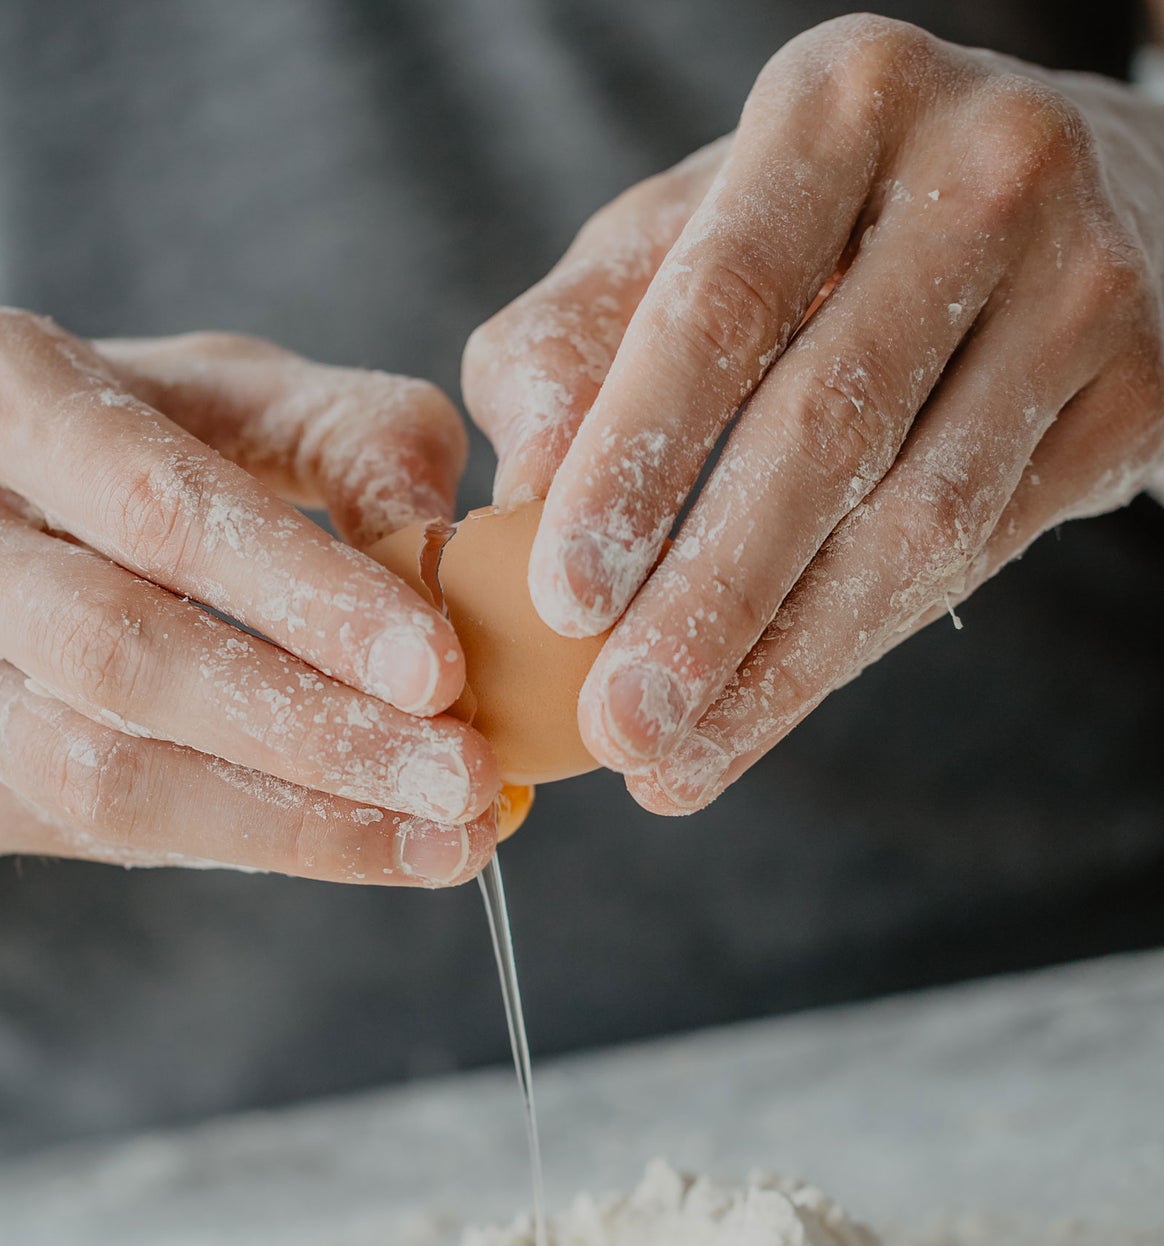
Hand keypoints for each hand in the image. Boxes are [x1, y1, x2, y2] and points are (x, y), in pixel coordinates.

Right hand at [0, 313, 497, 882]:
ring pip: (95, 775)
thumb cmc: (93, 459)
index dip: (310, 600)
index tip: (444, 672)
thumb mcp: (213, 398)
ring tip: (436, 842)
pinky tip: (334, 842)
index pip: (162, 508)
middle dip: (318, 736)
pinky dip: (222, 844)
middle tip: (466, 785)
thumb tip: (449, 550)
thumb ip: (344, 437)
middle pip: (127, 656)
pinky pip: (73, 832)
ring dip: (286, 823)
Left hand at [464, 16, 1163, 811]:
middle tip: (619, 725)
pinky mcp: (1143, 386)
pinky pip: (983, 550)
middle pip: (826, 429)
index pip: (720, 306)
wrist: (1060, 195)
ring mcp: (1084, 280)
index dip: (635, 465)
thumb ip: (571, 340)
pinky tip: (766, 708)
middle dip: (709, 603)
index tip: (562, 600)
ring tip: (674, 758)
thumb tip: (524, 479)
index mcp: (837, 107)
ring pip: (919, 519)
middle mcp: (982, 171)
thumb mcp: (669, 240)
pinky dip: (861, 647)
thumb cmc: (811, 232)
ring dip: (785, 665)